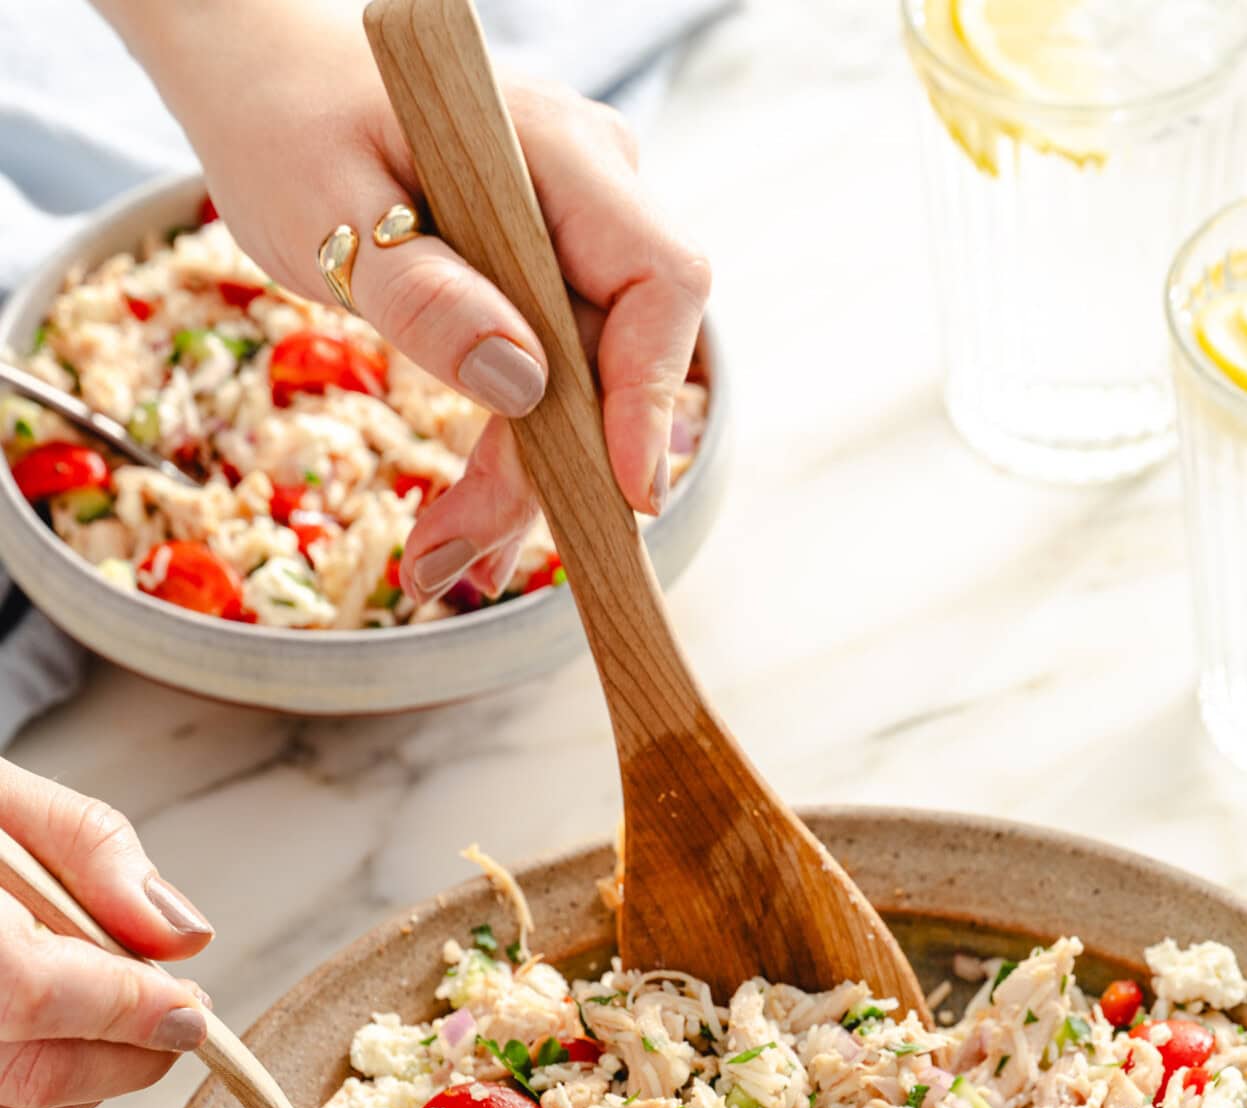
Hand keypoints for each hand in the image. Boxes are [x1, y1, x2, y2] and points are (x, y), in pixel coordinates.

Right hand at [0, 764, 210, 1107]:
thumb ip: (90, 850)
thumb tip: (181, 932)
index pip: (31, 990)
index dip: (123, 1007)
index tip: (190, 1006)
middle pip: (33, 1071)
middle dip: (129, 1052)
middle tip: (180, 1014)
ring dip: (92, 1078)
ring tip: (122, 1019)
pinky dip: (44, 1095)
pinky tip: (64, 1043)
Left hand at [110, 0, 710, 604]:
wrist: (267, 82)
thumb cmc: (288, 122)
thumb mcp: (325, 209)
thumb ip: (421, 292)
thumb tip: (521, 383)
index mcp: (555, 151)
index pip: (657, 280)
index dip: (651, 394)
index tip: (622, 495)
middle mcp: (590, 192)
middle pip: (614, 358)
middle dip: (551, 473)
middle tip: (456, 559)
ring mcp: (575, 238)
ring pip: (585, 385)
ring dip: (525, 484)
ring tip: (444, 562)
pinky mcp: (547, 281)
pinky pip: (554, 378)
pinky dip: (513, 453)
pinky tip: (467, 525)